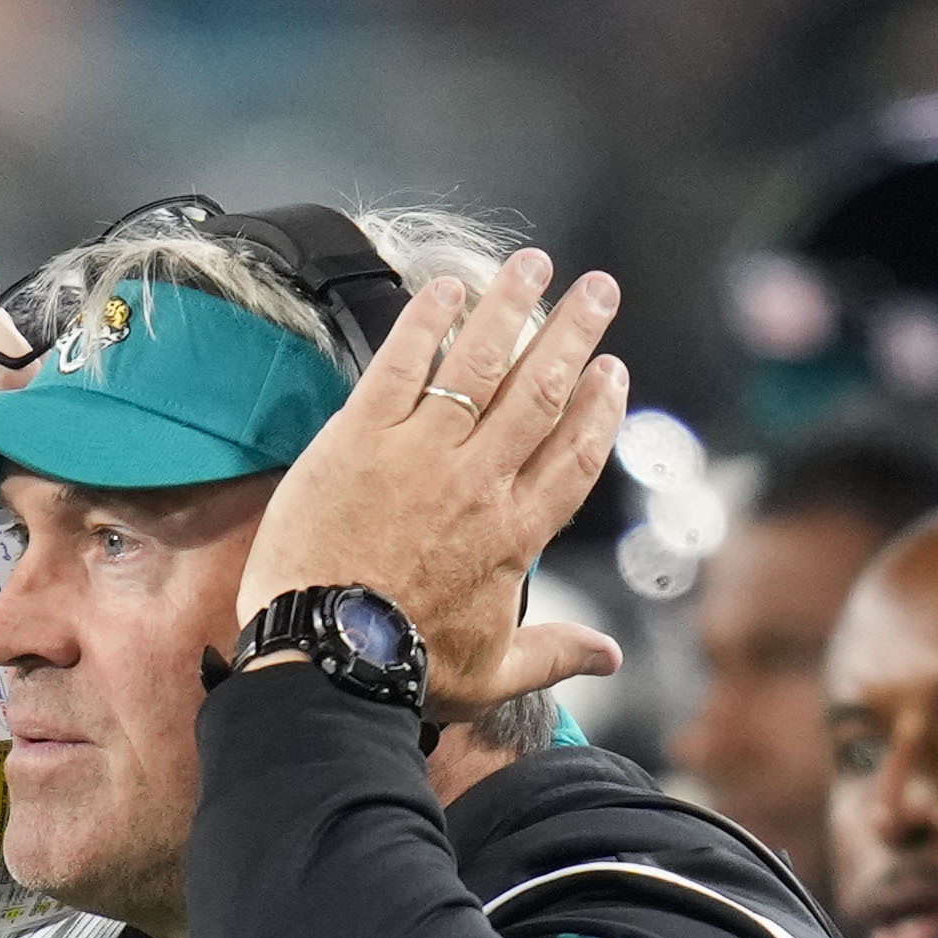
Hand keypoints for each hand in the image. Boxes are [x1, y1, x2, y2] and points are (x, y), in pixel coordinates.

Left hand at [234, 251, 626, 720]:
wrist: (325, 657)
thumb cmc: (404, 671)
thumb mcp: (491, 673)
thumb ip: (555, 654)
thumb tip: (610, 657)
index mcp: (515, 534)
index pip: (574, 454)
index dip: (598, 407)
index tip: (611, 371)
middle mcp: (480, 482)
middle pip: (541, 391)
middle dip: (575, 333)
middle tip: (598, 290)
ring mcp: (420, 453)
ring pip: (481, 363)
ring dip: (513, 307)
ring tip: (535, 265)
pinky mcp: (360, 437)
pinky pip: (402, 363)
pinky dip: (428, 320)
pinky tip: (448, 287)